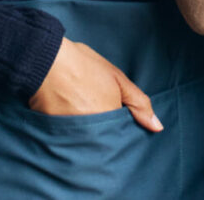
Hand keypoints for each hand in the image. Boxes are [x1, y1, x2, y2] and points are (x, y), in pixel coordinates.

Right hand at [30, 38, 162, 131]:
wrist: (46, 59)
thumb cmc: (83, 65)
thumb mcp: (117, 79)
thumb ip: (139, 104)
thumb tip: (157, 127)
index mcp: (110, 121)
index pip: (121, 139)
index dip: (120, 131)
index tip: (116, 121)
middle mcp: (91, 133)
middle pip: (103, 144)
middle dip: (104, 136)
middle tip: (97, 116)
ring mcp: (72, 134)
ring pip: (87, 144)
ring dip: (88, 137)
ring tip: (83, 116)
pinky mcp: (55, 133)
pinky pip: (68, 140)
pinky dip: (71, 134)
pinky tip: (69, 117)